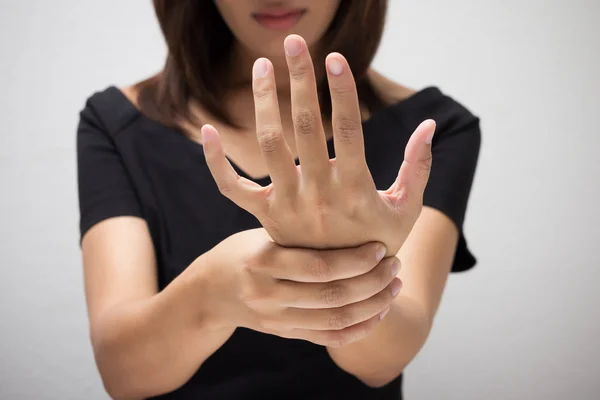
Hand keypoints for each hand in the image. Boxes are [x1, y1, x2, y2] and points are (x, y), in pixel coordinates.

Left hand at [201, 34, 434, 255]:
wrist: (345, 289)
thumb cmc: (379, 245)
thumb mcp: (406, 209)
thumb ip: (417, 167)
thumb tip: (430, 125)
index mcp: (355, 189)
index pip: (349, 129)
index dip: (343, 92)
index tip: (335, 58)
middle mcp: (318, 193)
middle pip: (306, 127)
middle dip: (301, 80)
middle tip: (294, 44)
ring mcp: (286, 204)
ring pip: (269, 145)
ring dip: (264, 102)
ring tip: (263, 66)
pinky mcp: (264, 215)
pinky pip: (232, 188)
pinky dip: (216, 162)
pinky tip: (207, 131)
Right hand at [202, 228, 401, 347]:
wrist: (212, 291)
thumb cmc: (245, 250)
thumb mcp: (265, 234)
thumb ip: (299, 229)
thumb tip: (348, 200)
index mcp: (263, 262)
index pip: (319, 266)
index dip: (356, 260)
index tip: (380, 247)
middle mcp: (268, 295)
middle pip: (332, 296)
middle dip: (371, 283)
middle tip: (395, 266)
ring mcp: (276, 320)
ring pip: (335, 321)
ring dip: (372, 306)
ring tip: (394, 287)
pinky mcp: (284, 334)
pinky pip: (328, 338)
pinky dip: (358, 329)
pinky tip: (377, 313)